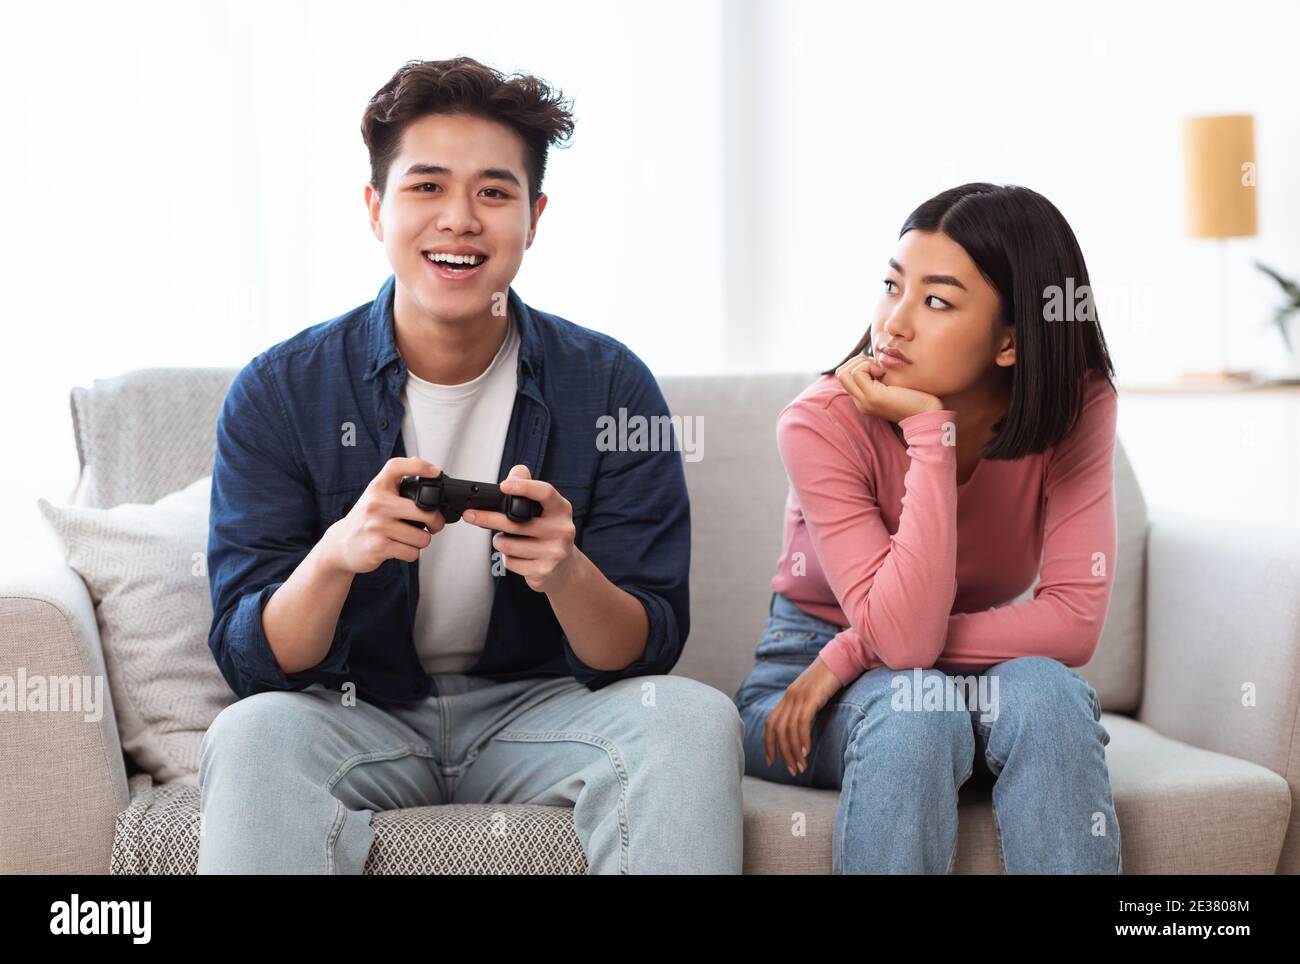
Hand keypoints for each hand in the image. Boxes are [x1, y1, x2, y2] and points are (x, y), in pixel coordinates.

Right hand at [321, 457, 446, 574]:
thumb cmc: (364, 520)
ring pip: (422, 537)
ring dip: (421, 542)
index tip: (435, 472)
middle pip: (425, 512)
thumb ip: (396, 483)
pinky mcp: (378, 547)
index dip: (419, 466)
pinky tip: (401, 548)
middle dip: (436, 523)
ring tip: (410, 538)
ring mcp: (377, 525)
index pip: (396, 467)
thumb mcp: (376, 496)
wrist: (341, 545)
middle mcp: (376, 503)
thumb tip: (424, 466)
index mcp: (377, 487)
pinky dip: (411, 553)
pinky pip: (412, 552)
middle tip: (433, 525)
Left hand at [461, 464, 576, 592]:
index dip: (523, 487)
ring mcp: (554, 552)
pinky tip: (517, 556)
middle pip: (515, 523)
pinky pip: (511, 562)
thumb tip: (513, 476)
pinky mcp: (544, 570)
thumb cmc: (548, 532)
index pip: (544, 492)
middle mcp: (561, 529)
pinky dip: (507, 559)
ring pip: (508, 545)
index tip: (503, 486)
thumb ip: (529, 487)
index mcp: (561, 509)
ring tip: (505, 540)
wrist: (564, 568)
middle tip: (470, 514)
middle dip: (488, 518)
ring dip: (499, 541)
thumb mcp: (545, 508)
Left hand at [764, 657, 845, 775]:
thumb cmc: (831, 679)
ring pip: (789, 730)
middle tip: (792, 771)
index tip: (771, 761)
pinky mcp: (811, 697)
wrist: (842, 658)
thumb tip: (804, 729)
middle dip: (782, 753)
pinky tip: (807, 752)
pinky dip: (802, 739)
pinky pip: (802, 723)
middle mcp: (789, 697)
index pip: (770, 723)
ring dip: (793, 751)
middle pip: (777, 730)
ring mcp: (799, 696)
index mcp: (788, 697)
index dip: (768, 744)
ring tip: (801, 767)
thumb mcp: (813, 695)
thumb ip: (806, 709)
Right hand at [836, 352, 944, 423]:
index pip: (845, 376)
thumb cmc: (917, 397)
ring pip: (844, 373)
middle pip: (840, 373)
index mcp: (864, 399)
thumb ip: (880, 376)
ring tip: (879, 369)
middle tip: (877, 366)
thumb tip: (874, 358)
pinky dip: (868, 366)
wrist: (928, 414)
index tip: (878, 367)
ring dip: (861, 363)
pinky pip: (857, 373)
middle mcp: (860, 402)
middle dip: (857, 362)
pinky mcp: (873, 397)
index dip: (858, 365)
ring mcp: (865, 401)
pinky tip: (883, 372)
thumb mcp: (893, 384)